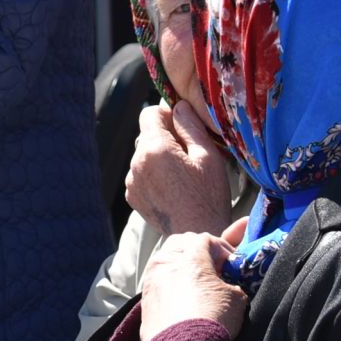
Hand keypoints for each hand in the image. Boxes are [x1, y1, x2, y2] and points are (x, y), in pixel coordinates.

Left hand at [126, 101, 234, 236]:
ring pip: (143, 155)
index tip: (182, 127)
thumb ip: (191, 127)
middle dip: (165, 138)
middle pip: (146, 135)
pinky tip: (172, 189)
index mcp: (155, 148)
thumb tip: (179, 106)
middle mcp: (137, 162)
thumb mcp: (208, 157)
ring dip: (158, 158)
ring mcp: (132, 180)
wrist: (197, 235)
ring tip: (182, 176)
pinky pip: (140, 174)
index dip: (167, 115)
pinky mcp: (132, 195)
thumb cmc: (209, 196)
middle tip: (188, 155)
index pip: (149, 113)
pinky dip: (153, 175)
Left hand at [138, 220, 247, 340]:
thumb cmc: (212, 319)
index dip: (222, 249)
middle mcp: (166, 260)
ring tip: (197, 281)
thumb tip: (227, 284)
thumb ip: (232, 282)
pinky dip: (169, 280)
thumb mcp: (236, 298)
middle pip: (182, 243)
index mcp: (190, 256)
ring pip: (166, 258)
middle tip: (214, 268)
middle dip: (199, 251)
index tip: (232, 265)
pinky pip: (157, 277)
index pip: (206, 239)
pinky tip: (181, 294)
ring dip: (182, 264)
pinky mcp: (144, 295)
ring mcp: (151, 277)